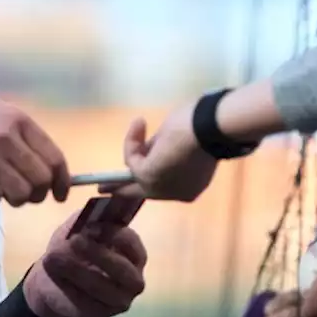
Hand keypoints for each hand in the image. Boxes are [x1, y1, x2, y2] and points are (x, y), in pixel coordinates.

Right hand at [0, 86, 69, 206]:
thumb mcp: (3, 116)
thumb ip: (27, 142)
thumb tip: (52, 176)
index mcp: (19, 122)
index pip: (54, 159)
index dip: (62, 182)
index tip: (60, 195)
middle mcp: (5, 138)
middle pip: (39, 181)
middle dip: (38, 194)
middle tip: (29, 195)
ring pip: (19, 194)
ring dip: (16, 199)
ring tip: (5, 190)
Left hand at [23, 206, 147, 316]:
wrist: (54, 275)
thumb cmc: (72, 247)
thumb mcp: (76, 228)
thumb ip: (85, 221)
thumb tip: (89, 220)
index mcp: (133, 254)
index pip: (131, 243)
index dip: (113, 233)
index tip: (91, 226)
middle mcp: (133, 280)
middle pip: (123, 270)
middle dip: (98, 254)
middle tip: (75, 240)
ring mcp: (119, 301)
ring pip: (102, 289)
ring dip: (76, 271)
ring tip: (53, 256)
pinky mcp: (100, 316)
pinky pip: (85, 305)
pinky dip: (67, 288)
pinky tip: (53, 275)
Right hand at [100, 110, 217, 201]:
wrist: (211, 127)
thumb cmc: (204, 129)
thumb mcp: (183, 143)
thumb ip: (166, 151)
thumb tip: (151, 149)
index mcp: (190, 186)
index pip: (163, 187)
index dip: (146, 182)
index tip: (131, 181)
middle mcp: (175, 193)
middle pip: (143, 192)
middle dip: (122, 188)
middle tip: (105, 188)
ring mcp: (161, 188)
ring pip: (136, 173)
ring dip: (133, 149)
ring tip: (138, 124)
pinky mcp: (147, 177)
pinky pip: (131, 159)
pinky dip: (132, 140)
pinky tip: (140, 122)